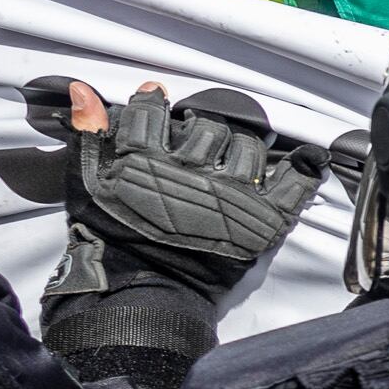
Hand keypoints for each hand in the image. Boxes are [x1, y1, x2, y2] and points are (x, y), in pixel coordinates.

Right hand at [51, 81, 326, 305]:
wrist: (142, 296)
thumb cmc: (113, 245)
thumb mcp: (86, 185)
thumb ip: (89, 135)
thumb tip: (84, 92)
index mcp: (148, 160)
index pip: (155, 113)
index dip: (153, 106)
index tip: (156, 101)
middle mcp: (193, 171)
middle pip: (209, 128)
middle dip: (201, 131)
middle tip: (197, 144)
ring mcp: (232, 195)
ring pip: (249, 148)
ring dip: (241, 149)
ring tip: (230, 161)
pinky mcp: (261, 221)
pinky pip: (294, 185)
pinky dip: (303, 171)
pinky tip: (305, 160)